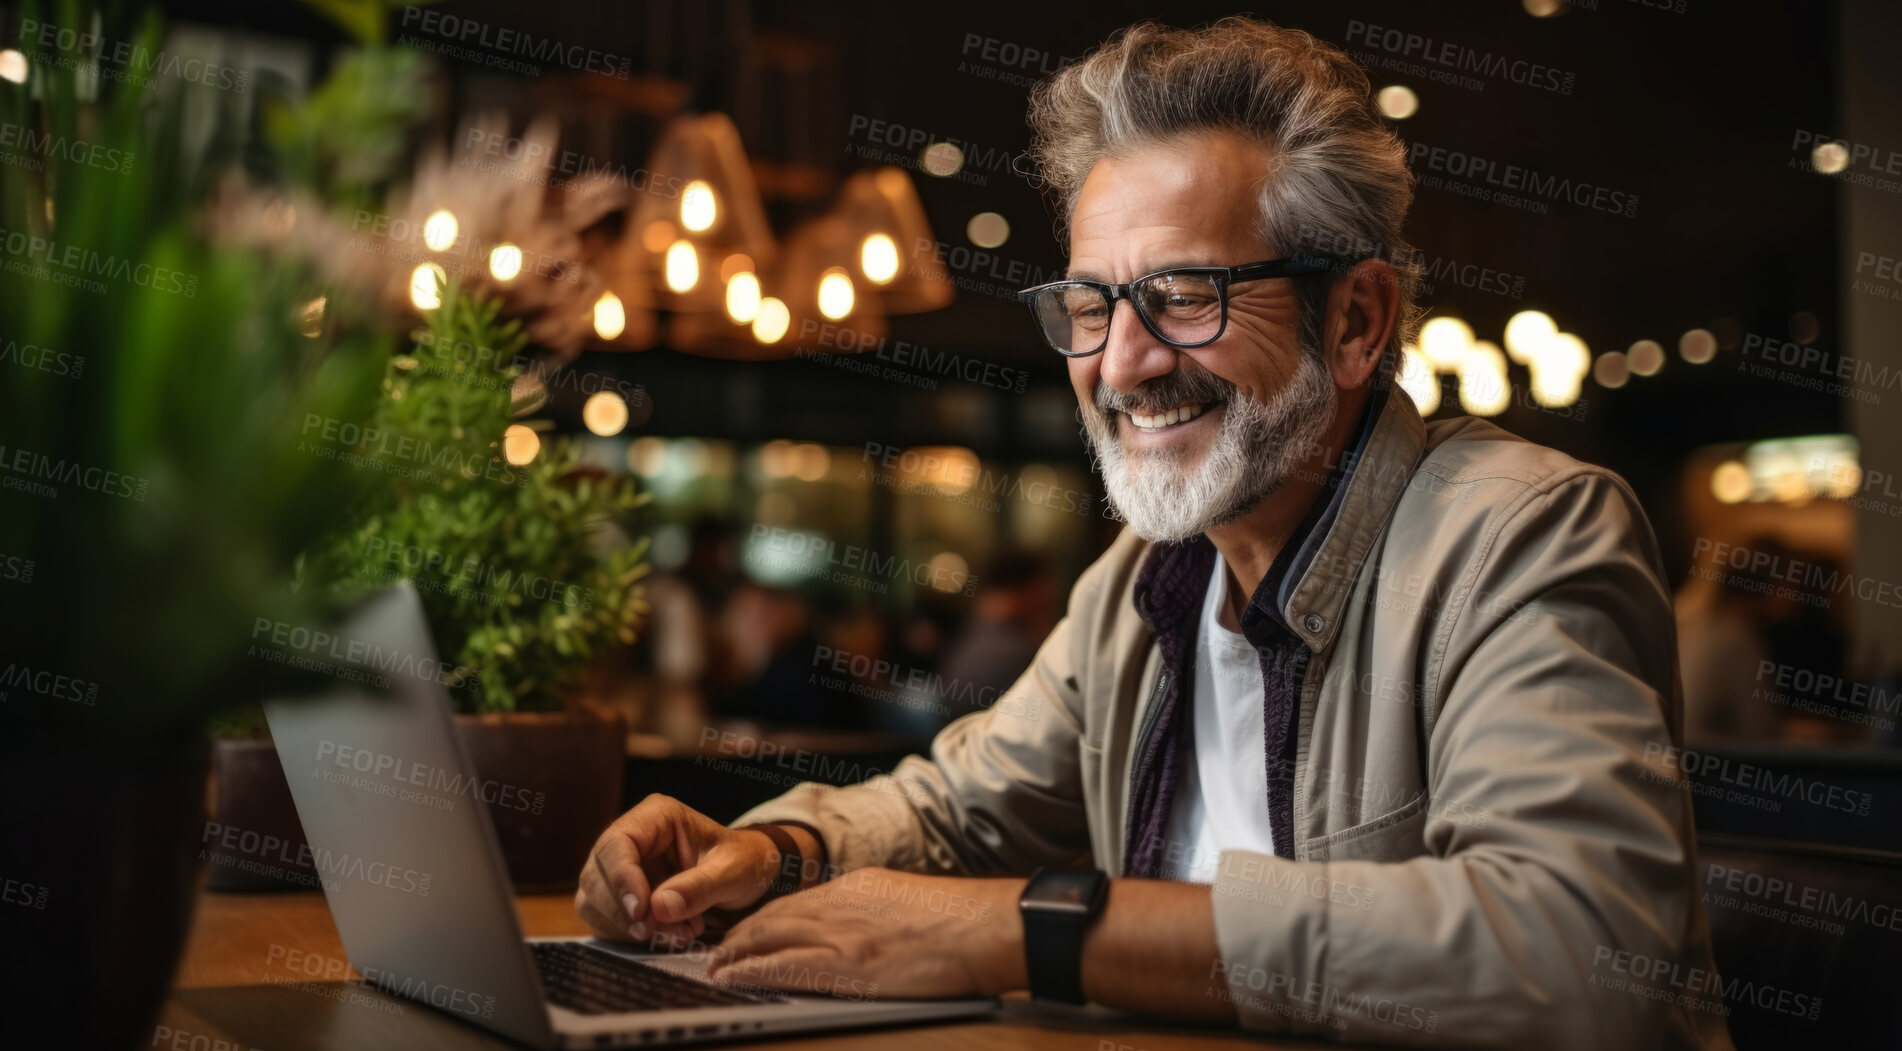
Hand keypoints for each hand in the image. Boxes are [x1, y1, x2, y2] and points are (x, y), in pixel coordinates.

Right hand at [575, 794, 778, 946]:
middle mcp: (632, 838)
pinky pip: (607, 920)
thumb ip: (700, 888)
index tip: (640, 911)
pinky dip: (632, 935)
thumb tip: (659, 907)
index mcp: (656, 817)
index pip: (618, 843)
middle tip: (658, 931)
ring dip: (629, 927)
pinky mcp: (620, 896)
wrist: (748, 876)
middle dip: (625, 911)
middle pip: (598, 874)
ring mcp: (622, 867)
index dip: (622, 879)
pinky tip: (669, 934)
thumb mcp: (733, 872)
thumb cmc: (743, 862)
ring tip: (677, 933)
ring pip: (596, 900)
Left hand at [708, 867, 1027, 998]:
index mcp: (859, 886)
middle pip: (774, 916)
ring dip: (736, 953)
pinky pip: (782, 967)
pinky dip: (751, 971)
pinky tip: (733, 978)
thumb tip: (863, 929)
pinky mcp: (845, 964)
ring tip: (716, 966)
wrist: (985, 927)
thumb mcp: (909, 900)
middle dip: (742, 935)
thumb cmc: (963, 920)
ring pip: (769, 938)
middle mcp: (841, 903)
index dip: (766, 918)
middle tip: (719, 950)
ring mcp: (841, 933)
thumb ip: (877, 909)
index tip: (749, 931)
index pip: (798, 901)